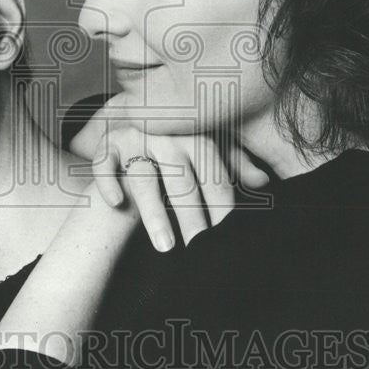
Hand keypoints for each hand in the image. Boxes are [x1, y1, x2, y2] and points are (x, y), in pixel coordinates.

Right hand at [71, 97, 268, 251]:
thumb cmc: (183, 141)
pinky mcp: (108, 144)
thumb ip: (236, 164)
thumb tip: (264, 181)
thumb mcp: (211, 147)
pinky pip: (104, 164)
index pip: (213, 177)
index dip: (221, 208)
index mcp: (197, 136)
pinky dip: (108, 183)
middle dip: (191, 218)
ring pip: (143, 177)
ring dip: (154, 213)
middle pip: (181, 182)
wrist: (142, 118)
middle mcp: (166, 135)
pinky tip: (117, 204)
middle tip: (200, 251)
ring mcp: (135, 138)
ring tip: (166, 246)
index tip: (226, 239)